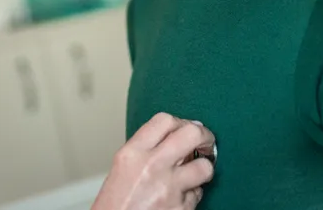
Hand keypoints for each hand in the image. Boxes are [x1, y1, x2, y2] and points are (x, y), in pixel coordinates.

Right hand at [90, 113, 214, 209]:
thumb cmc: (116, 203)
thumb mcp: (123, 167)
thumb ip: (147, 149)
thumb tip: (178, 135)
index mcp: (133, 153)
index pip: (165, 120)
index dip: (181, 122)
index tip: (186, 128)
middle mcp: (151, 166)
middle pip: (191, 134)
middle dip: (205, 136)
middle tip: (206, 143)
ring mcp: (169, 188)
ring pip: (204, 167)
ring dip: (203, 169)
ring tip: (195, 173)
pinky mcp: (181, 208)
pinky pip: (198, 194)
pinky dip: (192, 195)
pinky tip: (180, 196)